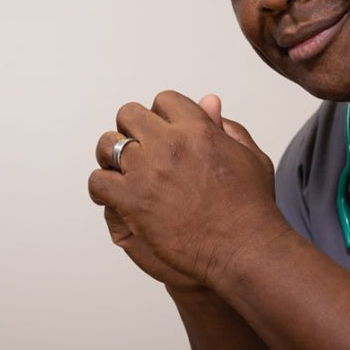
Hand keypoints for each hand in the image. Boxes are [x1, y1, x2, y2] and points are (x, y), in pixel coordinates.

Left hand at [88, 91, 288, 288]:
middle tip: (138, 150)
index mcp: (198, 129)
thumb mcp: (249, 156)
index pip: (163, 101)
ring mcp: (148, 171)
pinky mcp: (133, 201)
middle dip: (132, 129)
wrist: (244, 248)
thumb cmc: (250, 207)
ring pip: (108, 144)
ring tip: (120, 171)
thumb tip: (209, 102)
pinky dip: (100, 187)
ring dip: (111, 156)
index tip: (162, 132)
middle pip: (129, 115)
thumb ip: (226, 127)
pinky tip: (112, 195)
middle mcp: (169, 144)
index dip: (162, 116)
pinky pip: (98, 181)